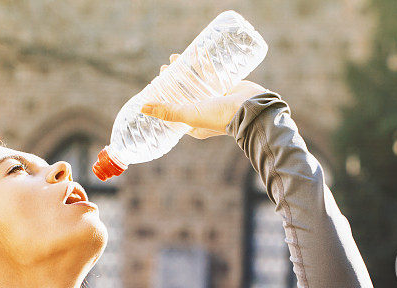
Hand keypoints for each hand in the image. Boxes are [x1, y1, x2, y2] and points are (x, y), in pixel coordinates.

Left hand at [140, 53, 268, 138]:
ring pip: (195, 83)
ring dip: (184, 71)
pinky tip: (195, 53)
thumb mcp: (190, 114)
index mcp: (194, 125)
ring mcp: (215, 100)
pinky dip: (202, 64)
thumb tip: (142, 108)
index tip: (155, 86)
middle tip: (164, 69)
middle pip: (183, 94)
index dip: (163, 99)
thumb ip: (168, 112)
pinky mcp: (225, 88)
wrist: (253, 109)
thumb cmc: (221, 117)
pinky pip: (210, 74)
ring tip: (174, 58)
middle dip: (172, 82)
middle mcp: (204, 113)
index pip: (173, 111)